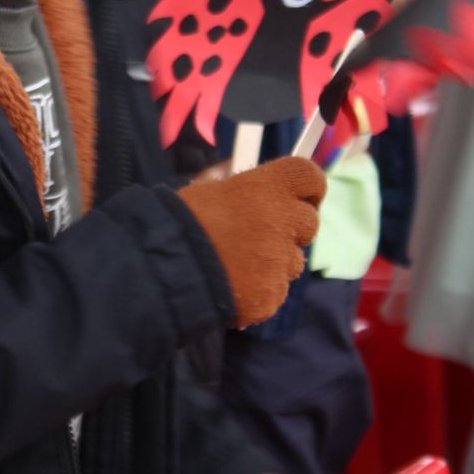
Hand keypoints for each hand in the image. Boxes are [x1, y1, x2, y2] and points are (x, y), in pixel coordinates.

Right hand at [179, 156, 325, 327]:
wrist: (163, 269)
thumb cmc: (181, 222)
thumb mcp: (212, 190)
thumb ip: (247, 191)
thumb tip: (260, 187)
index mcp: (267, 187)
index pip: (310, 178)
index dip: (307, 188)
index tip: (298, 196)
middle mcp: (282, 221)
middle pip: (308, 222)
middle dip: (290, 228)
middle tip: (259, 234)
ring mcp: (280, 262)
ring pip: (292, 261)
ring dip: (275, 262)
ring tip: (238, 264)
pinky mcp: (272, 295)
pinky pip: (275, 291)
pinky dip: (259, 290)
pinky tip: (233, 285)